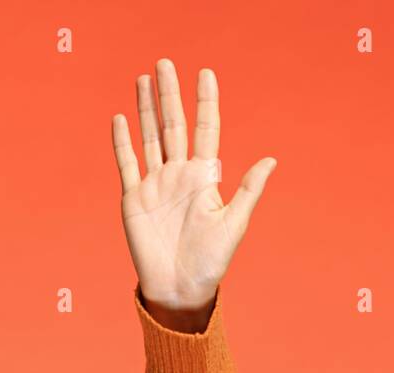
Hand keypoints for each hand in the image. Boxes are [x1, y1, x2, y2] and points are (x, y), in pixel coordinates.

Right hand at [111, 58, 276, 318]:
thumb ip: (248, 190)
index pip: (206, 130)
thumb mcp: (234, 224)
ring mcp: (155, 184)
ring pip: (150, 137)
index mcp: (205, 177)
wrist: (180, 289)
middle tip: (166, 63)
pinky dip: (123, 141)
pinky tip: (121, 117)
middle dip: (170, 94)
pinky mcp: (134, 198)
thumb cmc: (211, 262)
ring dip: (146, 109)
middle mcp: (179, 175)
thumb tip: (272, 161)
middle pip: (174, 125)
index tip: (206, 73)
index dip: (206, 102)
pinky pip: (127, 163)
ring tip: (144, 78)